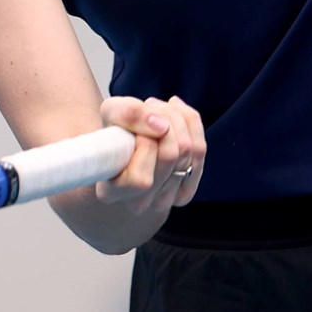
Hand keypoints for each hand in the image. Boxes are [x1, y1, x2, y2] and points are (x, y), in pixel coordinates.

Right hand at [96, 94, 206, 213]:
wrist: (127, 142)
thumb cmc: (116, 131)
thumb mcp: (111, 112)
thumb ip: (128, 114)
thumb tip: (162, 125)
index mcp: (111, 192)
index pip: (141, 178)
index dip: (144, 140)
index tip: (136, 122)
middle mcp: (138, 204)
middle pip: (170, 156)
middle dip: (164, 120)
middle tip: (150, 107)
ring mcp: (162, 202)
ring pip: (188, 151)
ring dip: (178, 119)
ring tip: (160, 112)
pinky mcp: (183, 193)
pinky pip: (199, 151)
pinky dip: (192, 126)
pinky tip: (177, 118)